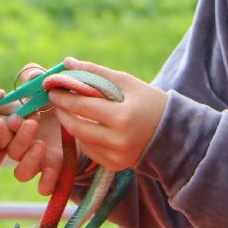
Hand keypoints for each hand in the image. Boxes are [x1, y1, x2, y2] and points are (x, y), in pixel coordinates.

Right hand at [0, 63, 65, 194]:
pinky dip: (45, 183)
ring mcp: (38, 163)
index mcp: (16, 127)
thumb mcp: (50, 85)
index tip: (4, 121)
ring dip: (27, 161)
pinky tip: (50, 171)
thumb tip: (31, 75)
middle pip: (10, 152)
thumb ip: (37, 77)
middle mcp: (23, 147)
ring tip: (40, 146)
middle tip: (29, 125)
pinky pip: (44, 187)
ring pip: (22, 173)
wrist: (89, 118)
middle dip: (16, 140)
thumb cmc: (63, 99)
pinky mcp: (54, 174)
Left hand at [44, 57, 167, 170]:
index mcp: (122, 117)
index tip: (52, 87)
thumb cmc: (150, 101)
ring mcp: (117, 156)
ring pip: (81, 139)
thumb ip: (95, 72)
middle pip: (76, 126)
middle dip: (62, 111)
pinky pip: (91, 150)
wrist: (174, 132)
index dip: (63, 97)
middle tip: (56, 98)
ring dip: (72, 124)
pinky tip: (90, 126)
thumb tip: (67, 62)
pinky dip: (86, 138)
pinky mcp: (115, 165)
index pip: (82, 107)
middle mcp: (118, 140)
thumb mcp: (127, 82)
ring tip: (71, 110)